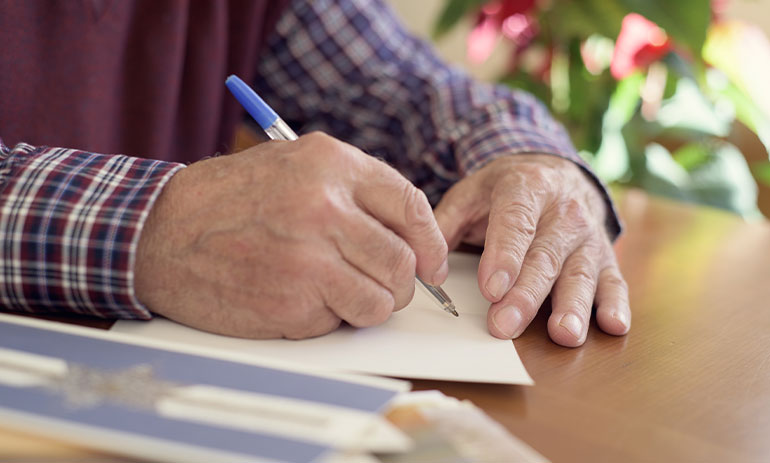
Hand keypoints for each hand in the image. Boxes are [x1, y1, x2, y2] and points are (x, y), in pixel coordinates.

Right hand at [134, 132, 447, 338]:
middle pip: (403, 261)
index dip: (431, 242)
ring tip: (335, 292)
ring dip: (368, 304)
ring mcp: (310, 257)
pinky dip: (331, 318)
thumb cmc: (228, 200)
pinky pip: (343, 321)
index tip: (433, 265)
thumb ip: (353, 191)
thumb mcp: (293, 166)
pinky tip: (298, 298)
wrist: (161, 232)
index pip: (411, 206)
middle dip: (399, 282)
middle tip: (377, 284)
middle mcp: (325, 207)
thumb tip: (410, 234)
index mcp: (331, 164)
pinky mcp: (293, 302)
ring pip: (382, 300)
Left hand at [434, 154, 629, 346]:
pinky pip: (614, 281)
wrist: (556, 174)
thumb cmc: (506, 191)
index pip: (515, 223)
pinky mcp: (606, 257)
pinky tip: (613, 326)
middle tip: (505, 325)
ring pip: (580, 272)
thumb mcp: (469, 193)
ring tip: (564, 333)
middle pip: (545, 256)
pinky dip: (615, 304)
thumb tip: (427, 268)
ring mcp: (588, 236)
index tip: (490, 288)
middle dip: (526, 294)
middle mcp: (563, 211)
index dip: (504, 255)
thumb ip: (443, 225)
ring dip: (573, 305)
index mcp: (526, 188)